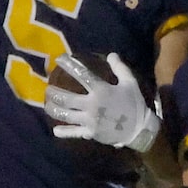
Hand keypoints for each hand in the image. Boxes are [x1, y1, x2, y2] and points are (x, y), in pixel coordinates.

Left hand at [44, 54, 159, 152]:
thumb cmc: (135, 104)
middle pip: (66, 98)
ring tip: (47, 104)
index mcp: (101, 90)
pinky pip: (74, 132)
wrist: (139, 129)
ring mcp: (89, 120)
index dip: (69, 65)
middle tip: (48, 88)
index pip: (82, 74)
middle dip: (54, 92)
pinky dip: (64, 132)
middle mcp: (92, 105)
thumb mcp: (130, 83)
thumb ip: (120, 68)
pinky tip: (55, 130)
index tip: (59, 59)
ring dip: (54, 109)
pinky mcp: (90, 133)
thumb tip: (111, 54)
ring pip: (66, 115)